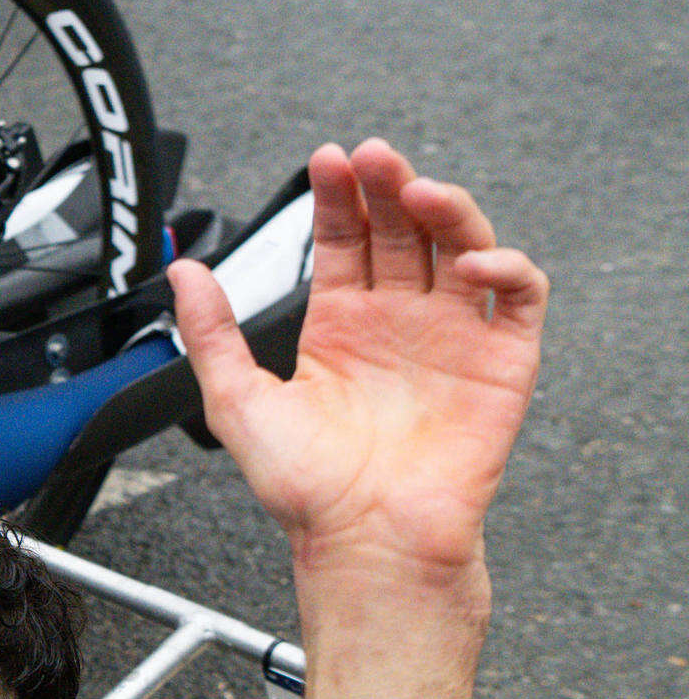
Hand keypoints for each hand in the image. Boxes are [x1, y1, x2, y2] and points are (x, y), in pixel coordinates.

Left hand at [171, 140, 544, 589]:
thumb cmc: (304, 487)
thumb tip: (181, 270)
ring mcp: (452, 335)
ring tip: (416, 189)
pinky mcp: (501, 361)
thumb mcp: (238, 400)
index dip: (338, 198)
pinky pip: (518, 296)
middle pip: (401, 230)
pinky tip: (472, 258)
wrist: (362, 541)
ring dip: (446, 209)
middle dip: (388, 186)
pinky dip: (505, 264)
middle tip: (371, 157)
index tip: (327, 161)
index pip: (343, 239)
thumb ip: (211, 332)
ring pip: (461, 245)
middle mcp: (398, 321)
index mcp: (340, 325)